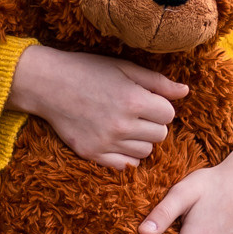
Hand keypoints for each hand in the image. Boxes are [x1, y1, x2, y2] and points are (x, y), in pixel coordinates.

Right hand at [8, 44, 190, 169]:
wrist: (47, 84)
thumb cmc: (87, 70)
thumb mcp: (123, 67)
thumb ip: (156, 81)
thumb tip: (185, 91)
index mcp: (133, 100)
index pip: (168, 114)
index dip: (160, 106)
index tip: (146, 100)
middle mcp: (122, 124)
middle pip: (159, 135)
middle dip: (152, 123)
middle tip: (135, 112)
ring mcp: (107, 142)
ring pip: (145, 152)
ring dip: (141, 140)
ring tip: (124, 125)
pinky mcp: (93, 154)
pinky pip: (125, 165)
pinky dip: (126, 156)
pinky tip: (116, 140)